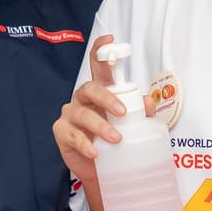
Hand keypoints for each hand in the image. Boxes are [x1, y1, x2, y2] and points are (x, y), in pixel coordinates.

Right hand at [52, 34, 156, 193]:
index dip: (101, 50)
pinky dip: (85, 144)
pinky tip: (95, 152)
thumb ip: (140, 111)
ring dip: (100, 125)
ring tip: (116, 139)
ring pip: (82, 114)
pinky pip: (72, 135)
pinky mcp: (62, 132)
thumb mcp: (130, 124)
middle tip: (122, 112)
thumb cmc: (113, 141)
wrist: (100, 170)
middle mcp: (83, 99)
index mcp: (100, 92)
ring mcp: (71, 115)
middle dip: (106, 97)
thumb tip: (149, 102)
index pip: (97, 65)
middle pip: (89, 88)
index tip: (110, 40)